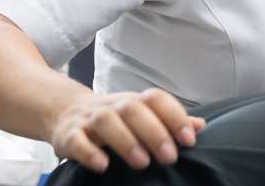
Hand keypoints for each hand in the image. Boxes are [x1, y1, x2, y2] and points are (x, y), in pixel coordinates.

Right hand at [48, 88, 205, 172]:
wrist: (64, 112)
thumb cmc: (113, 118)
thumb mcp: (140, 116)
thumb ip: (168, 121)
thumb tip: (199, 125)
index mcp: (133, 102)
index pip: (155, 99)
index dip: (174, 115)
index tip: (189, 140)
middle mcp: (112, 106)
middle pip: (132, 108)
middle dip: (153, 132)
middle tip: (169, 158)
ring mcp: (89, 120)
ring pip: (105, 120)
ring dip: (125, 140)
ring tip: (141, 163)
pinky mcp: (68, 135)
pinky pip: (76, 139)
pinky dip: (88, 152)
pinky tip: (102, 165)